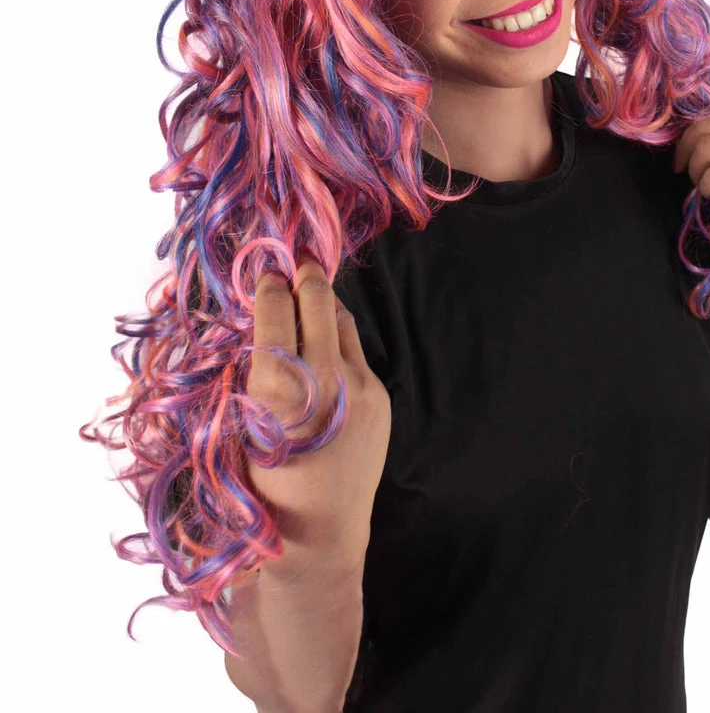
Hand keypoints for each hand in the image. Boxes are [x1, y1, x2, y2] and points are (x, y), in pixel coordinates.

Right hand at [247, 253, 391, 568]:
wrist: (317, 535)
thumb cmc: (262, 485)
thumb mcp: (242, 423)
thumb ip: (255, 369)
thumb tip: (264, 319)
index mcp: (278, 386)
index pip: (275, 308)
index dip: (269, 284)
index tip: (266, 274)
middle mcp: (323, 378)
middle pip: (318, 299)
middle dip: (304, 276)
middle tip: (295, 262)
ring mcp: (359, 387)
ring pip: (342, 321)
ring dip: (324, 305)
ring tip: (310, 294)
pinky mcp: (379, 398)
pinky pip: (356, 354)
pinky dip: (338, 342)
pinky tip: (325, 346)